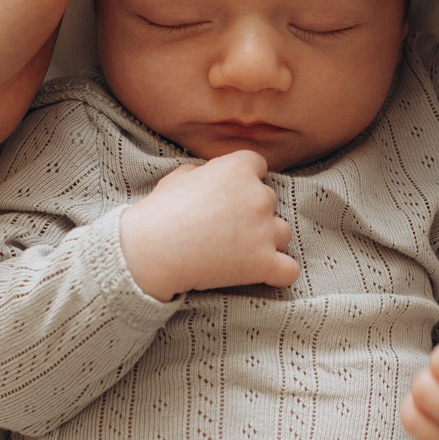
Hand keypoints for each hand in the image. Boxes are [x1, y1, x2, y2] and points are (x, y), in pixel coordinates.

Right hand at [118, 150, 299, 298]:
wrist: (150, 251)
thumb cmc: (159, 212)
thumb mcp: (179, 177)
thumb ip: (206, 171)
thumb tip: (212, 175)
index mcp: (238, 168)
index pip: (258, 165)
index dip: (244, 180)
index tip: (228, 195)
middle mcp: (258, 196)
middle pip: (269, 201)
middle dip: (252, 212)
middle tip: (224, 228)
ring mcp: (264, 231)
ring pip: (282, 233)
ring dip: (266, 241)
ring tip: (237, 252)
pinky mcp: (264, 263)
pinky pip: (288, 269)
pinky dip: (279, 272)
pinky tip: (264, 274)